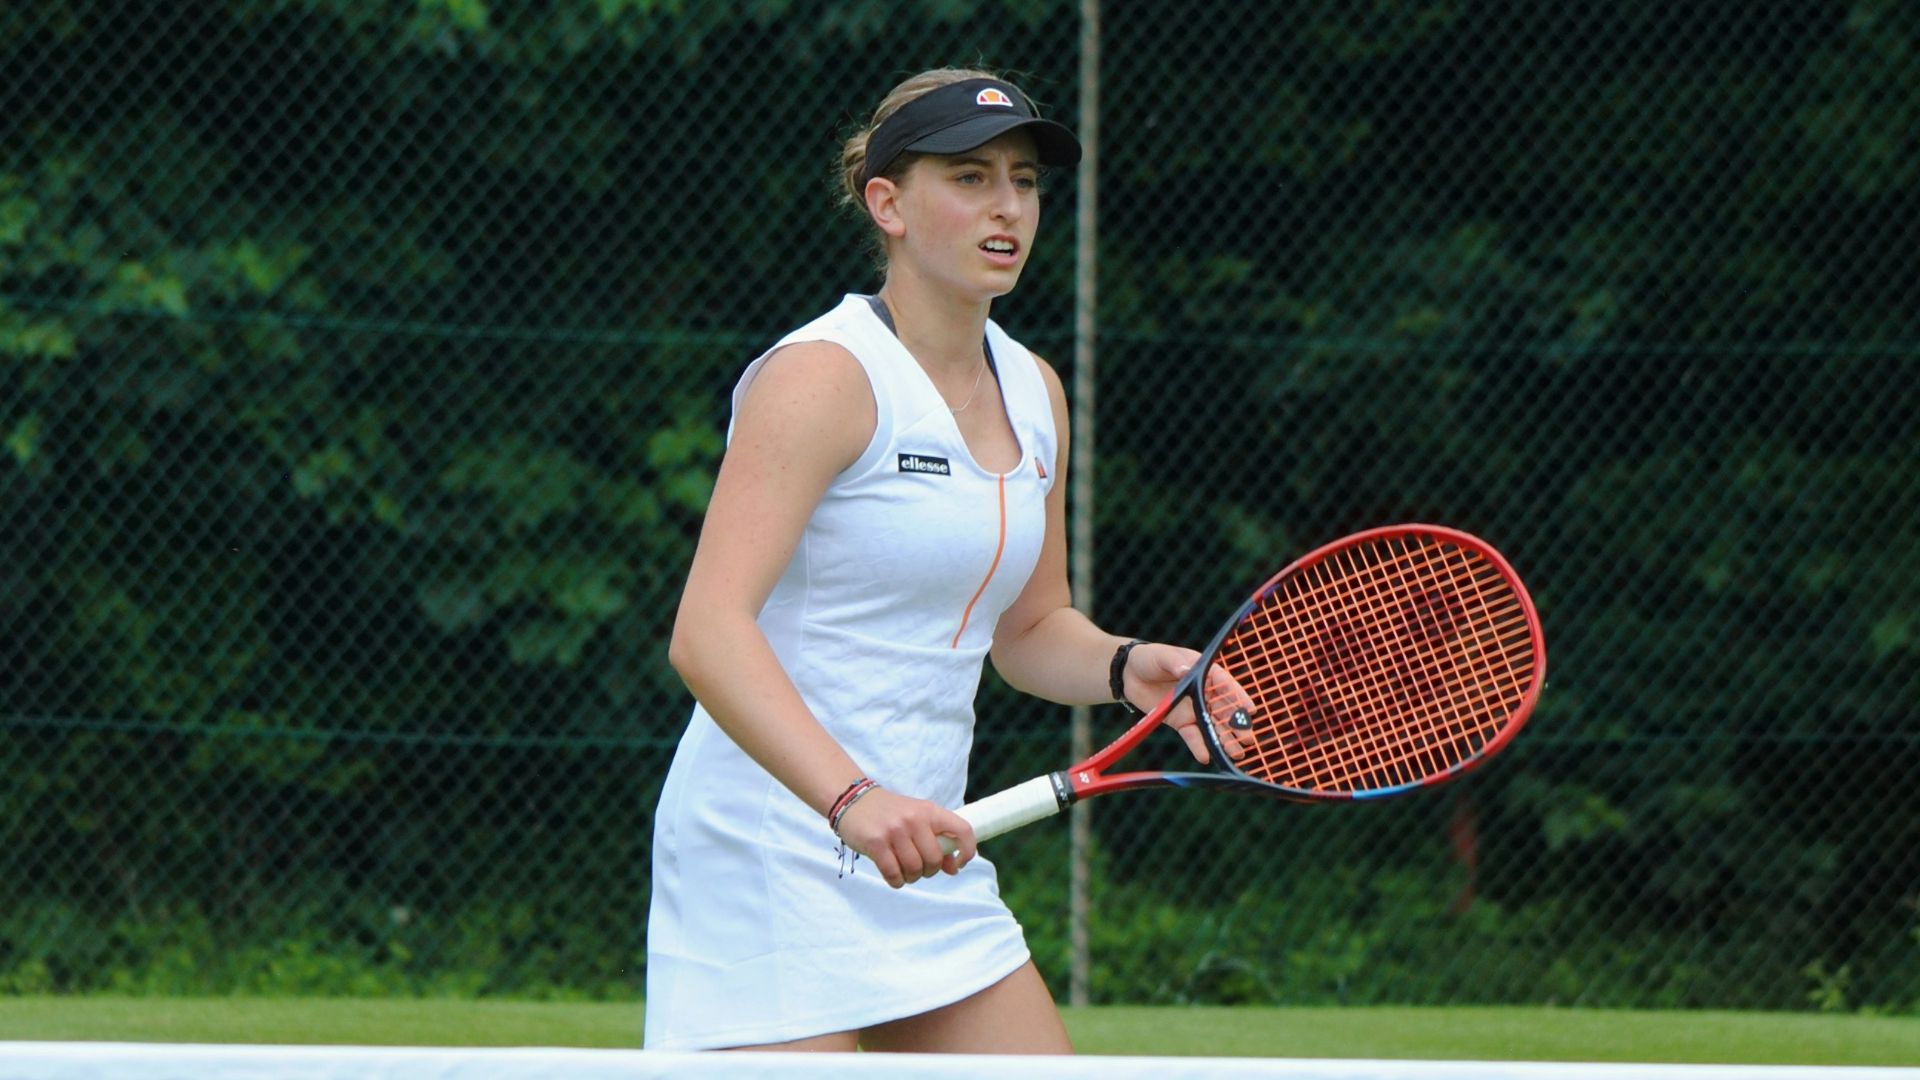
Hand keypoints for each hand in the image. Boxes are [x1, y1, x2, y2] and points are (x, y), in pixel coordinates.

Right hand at [834, 788, 977, 888]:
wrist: (853, 799)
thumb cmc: (891, 814)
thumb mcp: (917, 819)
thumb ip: (936, 842)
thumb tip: (954, 869)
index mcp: (930, 811)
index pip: (963, 830)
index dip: (968, 851)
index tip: (959, 863)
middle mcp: (914, 819)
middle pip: (934, 859)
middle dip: (929, 871)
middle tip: (919, 868)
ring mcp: (895, 830)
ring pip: (915, 869)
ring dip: (911, 877)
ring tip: (904, 871)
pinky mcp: (876, 842)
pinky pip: (894, 874)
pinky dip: (896, 881)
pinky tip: (894, 876)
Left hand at [1122, 642, 1254, 764]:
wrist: (1129, 674)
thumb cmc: (1151, 658)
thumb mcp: (1163, 656)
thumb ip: (1175, 662)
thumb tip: (1185, 670)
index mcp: (1206, 673)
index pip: (1226, 684)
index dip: (1238, 697)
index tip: (1250, 710)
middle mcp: (1204, 692)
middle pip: (1224, 709)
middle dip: (1236, 724)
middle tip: (1248, 738)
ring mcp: (1194, 709)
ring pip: (1213, 725)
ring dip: (1224, 739)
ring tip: (1237, 753)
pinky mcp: (1181, 722)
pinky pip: (1192, 735)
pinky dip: (1198, 746)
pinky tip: (1206, 757)